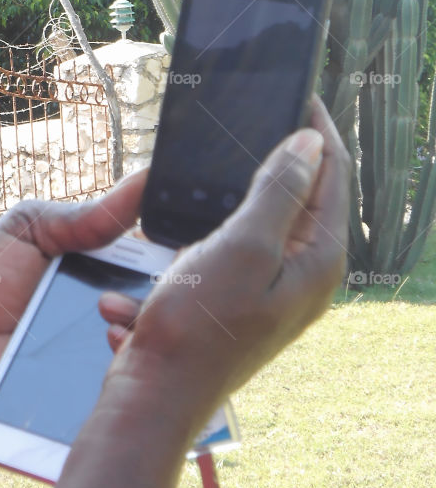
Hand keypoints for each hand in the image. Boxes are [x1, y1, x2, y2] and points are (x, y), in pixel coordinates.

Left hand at [0, 169, 148, 418]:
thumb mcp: (25, 232)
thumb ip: (79, 215)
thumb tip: (142, 181)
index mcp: (107, 269)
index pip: (160, 259)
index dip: (172, 251)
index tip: (164, 244)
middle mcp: (117, 311)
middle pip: (169, 303)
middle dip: (160, 290)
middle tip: (115, 290)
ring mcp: (111, 355)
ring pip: (159, 345)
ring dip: (144, 327)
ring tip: (105, 319)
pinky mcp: (100, 395)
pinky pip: (134, 386)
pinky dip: (130, 366)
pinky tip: (106, 350)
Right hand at [100, 98, 349, 424]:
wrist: (156, 396)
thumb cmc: (197, 325)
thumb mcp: (242, 246)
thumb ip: (279, 191)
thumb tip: (311, 142)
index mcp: (318, 260)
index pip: (332, 175)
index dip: (317, 128)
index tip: (300, 91)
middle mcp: (304, 276)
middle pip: (302, 196)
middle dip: (277, 156)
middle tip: (255, 116)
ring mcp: (273, 291)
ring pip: (262, 220)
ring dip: (236, 194)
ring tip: (213, 165)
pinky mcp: (239, 301)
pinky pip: (229, 249)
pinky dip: (206, 233)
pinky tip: (178, 232)